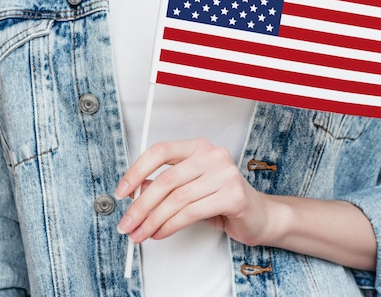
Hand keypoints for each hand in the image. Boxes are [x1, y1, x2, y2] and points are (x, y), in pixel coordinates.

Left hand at [115, 138, 268, 245]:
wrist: (259, 216)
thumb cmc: (222, 200)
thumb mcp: (188, 190)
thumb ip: (164, 187)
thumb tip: (134, 193)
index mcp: (198, 147)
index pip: (160, 151)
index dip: (136, 171)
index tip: (122, 191)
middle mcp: (212, 155)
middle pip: (165, 179)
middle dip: (141, 205)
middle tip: (127, 223)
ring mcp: (225, 173)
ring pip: (176, 199)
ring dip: (154, 221)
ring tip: (142, 233)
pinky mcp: (233, 195)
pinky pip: (191, 212)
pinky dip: (171, 226)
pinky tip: (161, 233)